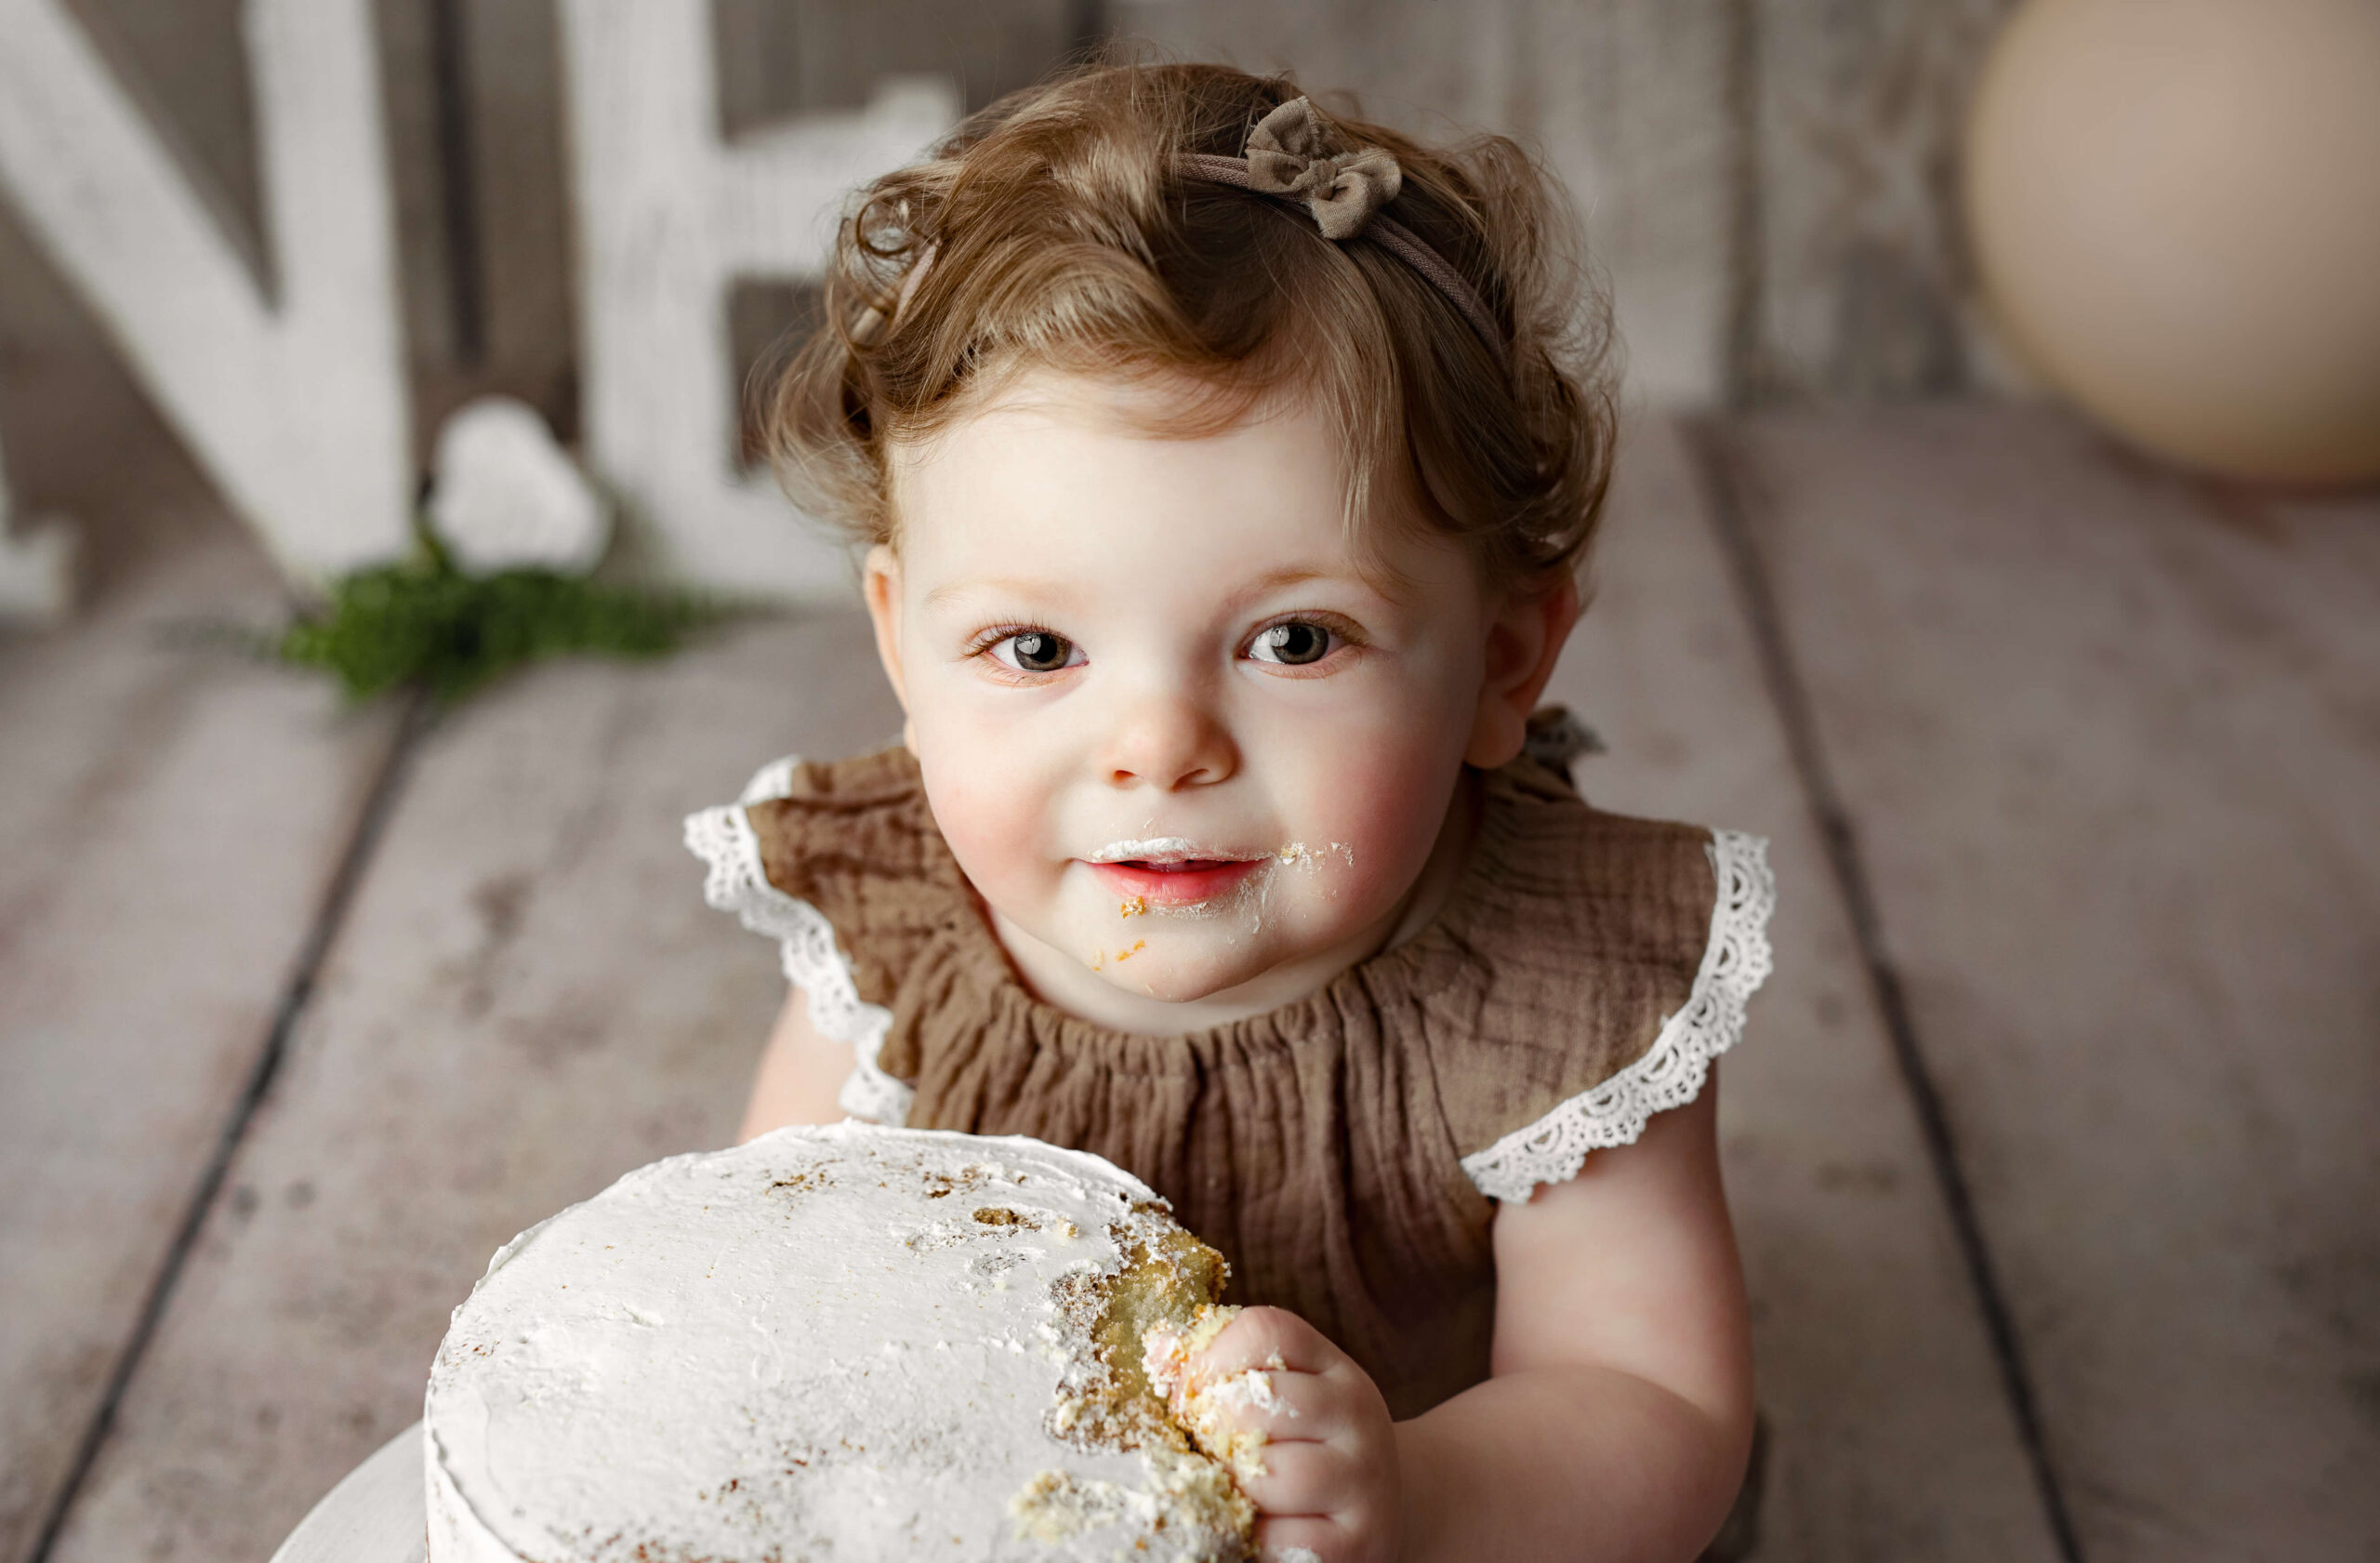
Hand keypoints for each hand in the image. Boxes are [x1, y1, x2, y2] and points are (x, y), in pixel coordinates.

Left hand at [1172, 1306, 1399, 1562]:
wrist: (1376, 1519)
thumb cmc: (1304, 1452)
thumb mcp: (1279, 1401)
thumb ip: (1224, 1372)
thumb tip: (1159, 1350)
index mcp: (1333, 1370)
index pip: (1264, 1331)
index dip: (1209, 1359)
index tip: (1192, 1396)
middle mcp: (1357, 1415)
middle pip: (1253, 1403)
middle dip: (1212, 1431)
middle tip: (1212, 1453)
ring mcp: (1363, 1480)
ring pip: (1267, 1473)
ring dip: (1234, 1488)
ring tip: (1237, 1494)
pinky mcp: (1357, 1544)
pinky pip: (1279, 1539)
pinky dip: (1255, 1540)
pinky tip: (1258, 1532)